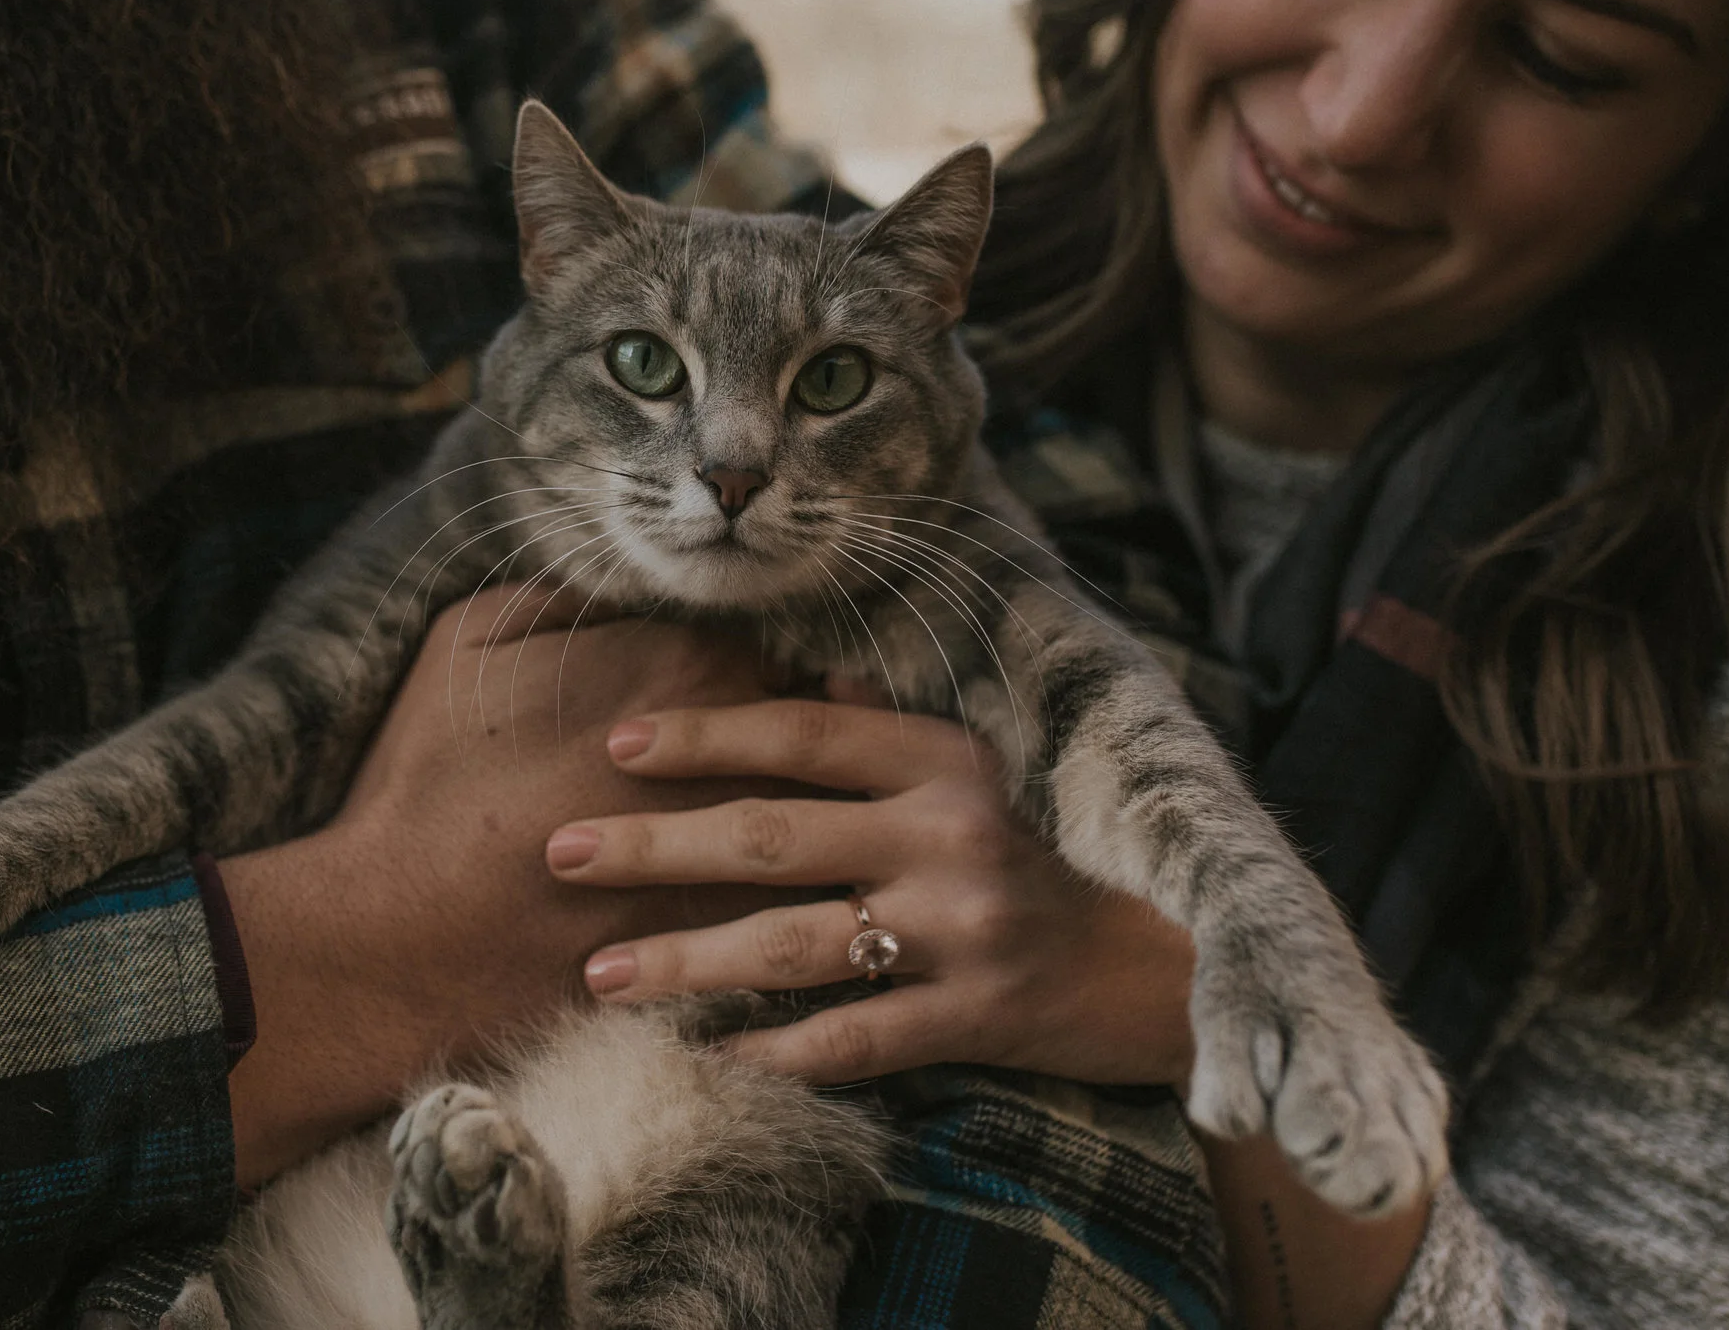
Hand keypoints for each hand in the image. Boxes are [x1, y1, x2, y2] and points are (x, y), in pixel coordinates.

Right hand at [220, 585, 817, 1184]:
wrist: (403, 930)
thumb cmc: (429, 778)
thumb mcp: (470, 639)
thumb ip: (564, 595)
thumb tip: (615, 584)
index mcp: (682, 667)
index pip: (773, 645)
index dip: (770, 666)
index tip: (762, 683)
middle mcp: (732, 753)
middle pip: (818, 729)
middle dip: (817, 736)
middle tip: (812, 746)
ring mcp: (740, 849)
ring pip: (827, 818)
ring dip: (827, 815)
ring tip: (823, 824)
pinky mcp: (729, 934)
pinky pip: (803, 906)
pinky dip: (808, 900)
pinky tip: (800, 905)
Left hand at [544, 690, 1200, 1088]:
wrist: (1168, 965)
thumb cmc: (1053, 859)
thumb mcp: (984, 774)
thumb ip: (893, 727)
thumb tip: (808, 672)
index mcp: (945, 759)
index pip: (801, 733)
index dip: (705, 735)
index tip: (616, 745)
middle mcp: (949, 833)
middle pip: (771, 834)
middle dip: (653, 845)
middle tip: (559, 851)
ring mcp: (962, 928)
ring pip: (794, 943)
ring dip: (686, 960)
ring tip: (600, 971)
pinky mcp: (977, 1014)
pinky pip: (854, 1039)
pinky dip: (779, 1052)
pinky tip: (709, 1057)